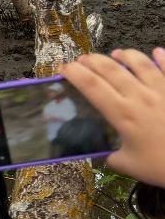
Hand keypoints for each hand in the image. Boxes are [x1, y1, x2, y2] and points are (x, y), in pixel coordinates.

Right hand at [61, 48, 164, 186]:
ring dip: (125, 55)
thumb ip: (111, 157)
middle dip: (93, 60)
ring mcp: (163, 91)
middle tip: (82, 59)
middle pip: (111, 69)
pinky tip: (156, 51)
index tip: (64, 68)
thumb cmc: (162, 166)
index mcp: (122, 114)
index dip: (74, 73)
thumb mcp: (129, 166)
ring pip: (140, 63)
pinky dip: (162, 57)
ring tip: (116, 53)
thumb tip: (104, 153)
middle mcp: (140, 97)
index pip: (91, 86)